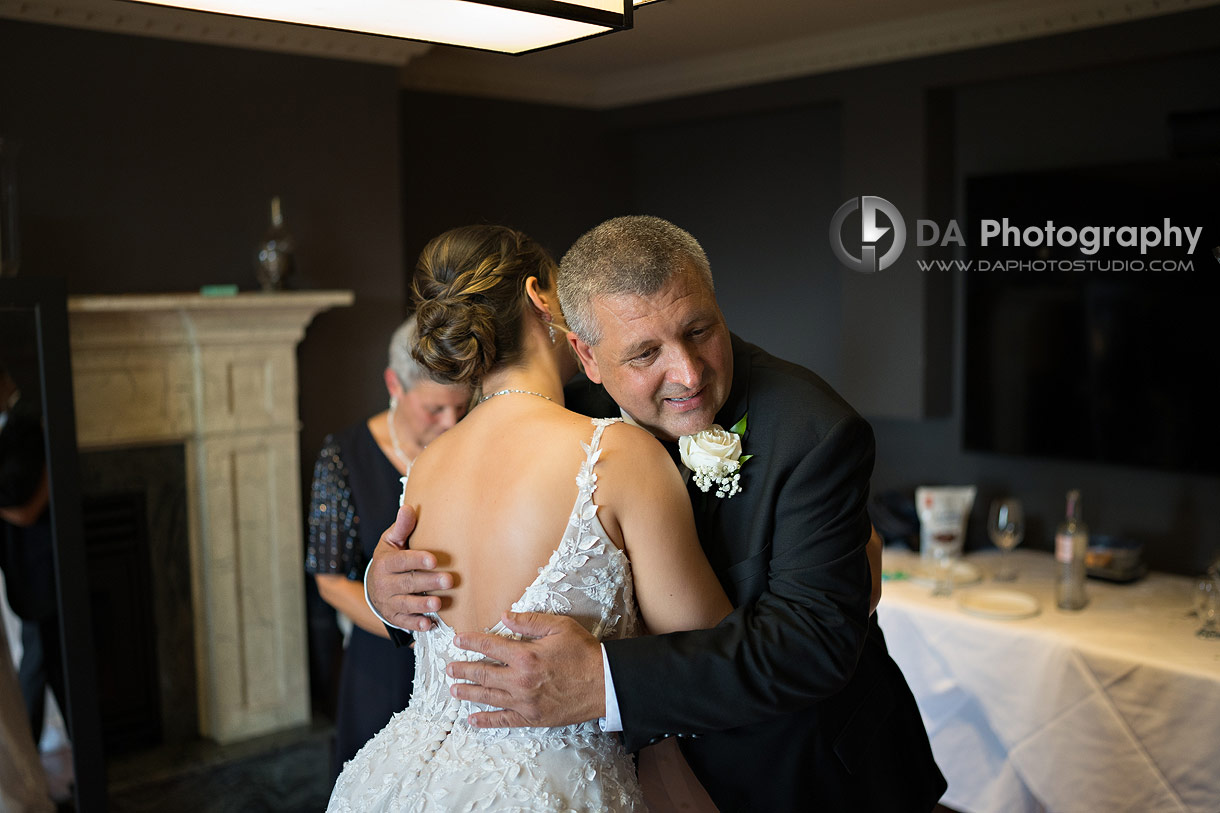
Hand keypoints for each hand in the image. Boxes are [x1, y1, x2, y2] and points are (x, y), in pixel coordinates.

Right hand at [367, 505, 453, 631]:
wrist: (374, 588)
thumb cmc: (390, 560)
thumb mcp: (391, 542)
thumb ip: (401, 528)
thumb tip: (408, 508)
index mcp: (385, 562)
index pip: (401, 560)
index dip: (417, 560)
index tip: (434, 559)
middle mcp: (384, 583)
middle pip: (407, 583)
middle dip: (428, 582)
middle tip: (448, 580)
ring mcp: (388, 602)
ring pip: (405, 604)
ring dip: (422, 605)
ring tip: (438, 603)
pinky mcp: (393, 617)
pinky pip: (404, 622)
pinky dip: (415, 624)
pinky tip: (428, 624)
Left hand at [448, 612, 603, 727]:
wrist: (605, 684)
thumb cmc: (584, 653)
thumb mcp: (559, 627)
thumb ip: (530, 622)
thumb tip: (505, 616)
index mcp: (526, 655)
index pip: (490, 646)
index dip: (471, 642)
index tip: (458, 640)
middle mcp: (520, 680)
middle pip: (483, 674)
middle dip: (463, 669)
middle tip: (449, 668)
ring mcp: (525, 702)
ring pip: (488, 697)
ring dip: (468, 693)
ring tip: (454, 689)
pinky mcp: (532, 717)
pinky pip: (503, 720)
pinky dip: (486, 721)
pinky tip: (473, 720)